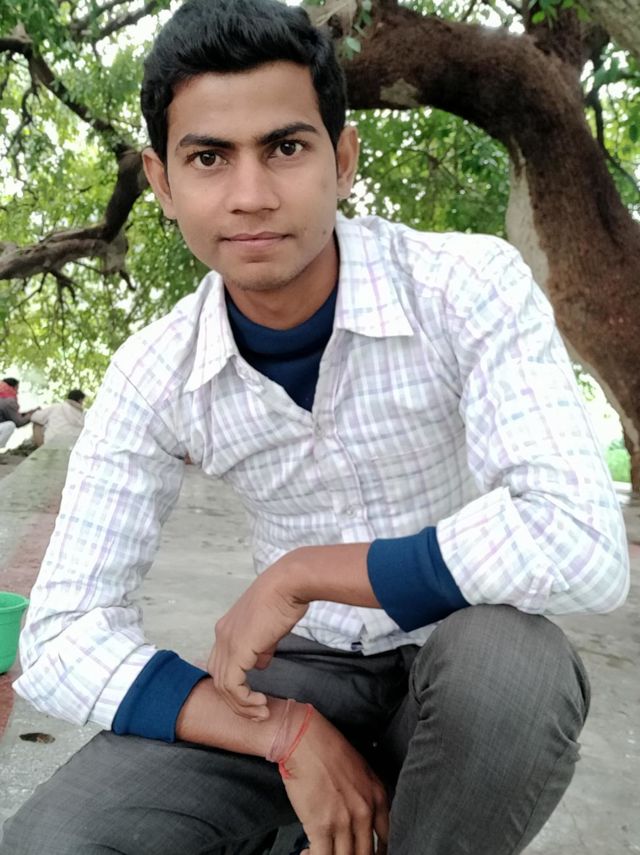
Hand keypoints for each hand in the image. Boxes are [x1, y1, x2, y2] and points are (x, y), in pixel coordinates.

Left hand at [209, 554, 308, 717]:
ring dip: (241, 705)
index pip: (222, 664)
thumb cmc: (285, 599)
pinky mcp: (238, 649)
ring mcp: (227, 642)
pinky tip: (259, 703)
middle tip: (256, 712)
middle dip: (236, 700)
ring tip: (261, 712)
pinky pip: (232, 686)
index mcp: (227, 628)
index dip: (235, 684)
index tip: (254, 696)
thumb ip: (262, 647)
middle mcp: (221, 635)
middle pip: (218, 678)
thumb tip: (260, 663)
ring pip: (223, 686)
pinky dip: (244, 700)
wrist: (289, 584)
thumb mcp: (270, 628)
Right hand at [284, 709, 388, 854]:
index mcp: (378, 798)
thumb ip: (368, 797)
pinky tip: (307, 852)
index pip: (387, 840)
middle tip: (339, 851)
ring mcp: (344, 822)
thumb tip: (364, 820)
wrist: (306, 740)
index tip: (365, 853)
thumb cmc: (329, 750)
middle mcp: (365, 813)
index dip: (377, 853)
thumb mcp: (362, 771)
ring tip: (321, 851)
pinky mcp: (321, 826)